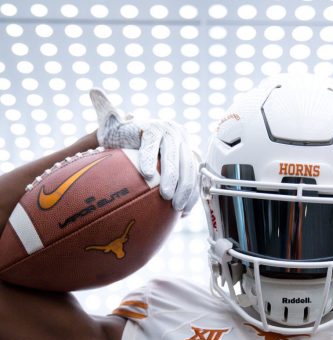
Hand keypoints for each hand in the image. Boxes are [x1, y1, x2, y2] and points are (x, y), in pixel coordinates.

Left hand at [89, 88, 198, 213]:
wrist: (148, 142)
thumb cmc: (126, 137)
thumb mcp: (115, 125)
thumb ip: (107, 112)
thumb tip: (93, 90)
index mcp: (155, 126)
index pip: (153, 140)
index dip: (150, 156)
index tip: (146, 174)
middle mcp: (174, 135)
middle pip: (175, 157)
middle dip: (172, 177)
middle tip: (165, 196)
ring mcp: (187, 148)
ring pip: (189, 169)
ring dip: (185, 190)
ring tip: (176, 207)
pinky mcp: (193, 162)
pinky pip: (195, 179)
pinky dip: (192, 195)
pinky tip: (184, 211)